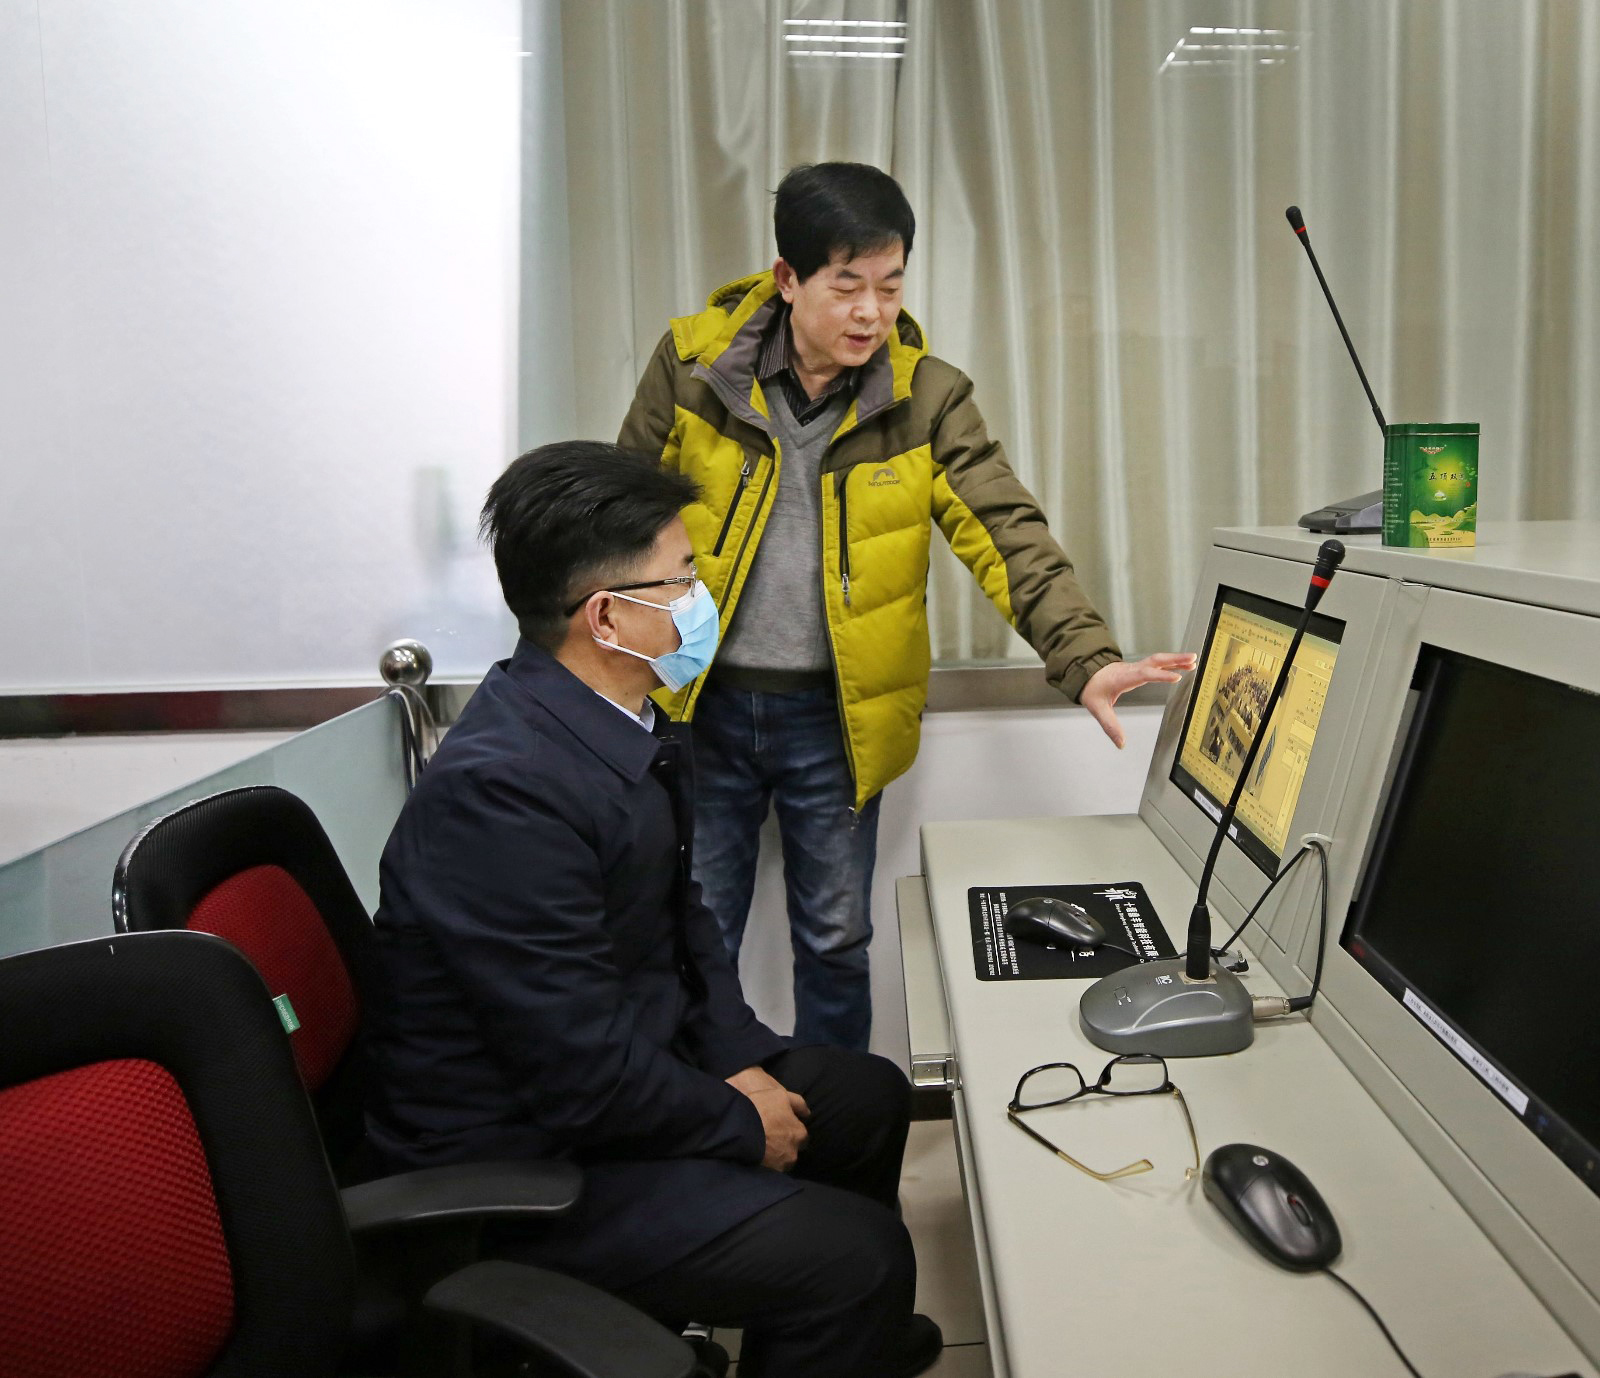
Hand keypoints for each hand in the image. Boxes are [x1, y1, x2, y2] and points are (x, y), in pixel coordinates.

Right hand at [727, 1065, 810, 1171]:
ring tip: (762, 1146)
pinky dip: (766, 1163)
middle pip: (792, 1149)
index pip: (801, 1134)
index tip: (780, 1125)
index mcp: (800, 1133)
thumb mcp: (781, 1096)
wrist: (738, 1128)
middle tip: (771, 1136)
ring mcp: (780, 1165)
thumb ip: (798, 1103)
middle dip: (785, 1144)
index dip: (791, 1129)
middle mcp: (794, 1152)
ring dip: (776, 1155)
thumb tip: (807, 1113)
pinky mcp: (768, 1173)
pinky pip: (770, 1168)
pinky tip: (757, 1154)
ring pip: (782, 1160)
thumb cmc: (761, 1109)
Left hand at [1081, 652, 1197, 748]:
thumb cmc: (1092, 689)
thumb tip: (1121, 744)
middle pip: (1156, 661)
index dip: (1161, 676)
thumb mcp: (1097, 709)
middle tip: (1192, 659)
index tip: (1177, 677)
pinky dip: (1170, 663)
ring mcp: (1136, 667)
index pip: (1144, 675)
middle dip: (1174, 660)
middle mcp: (1132, 669)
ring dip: (1175, 659)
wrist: (1085, 674)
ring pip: (1158, 660)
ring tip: (1193, 661)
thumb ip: (1110, 726)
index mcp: (1124, 678)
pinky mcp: (1138, 668)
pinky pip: (1156, 663)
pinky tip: (1182, 666)